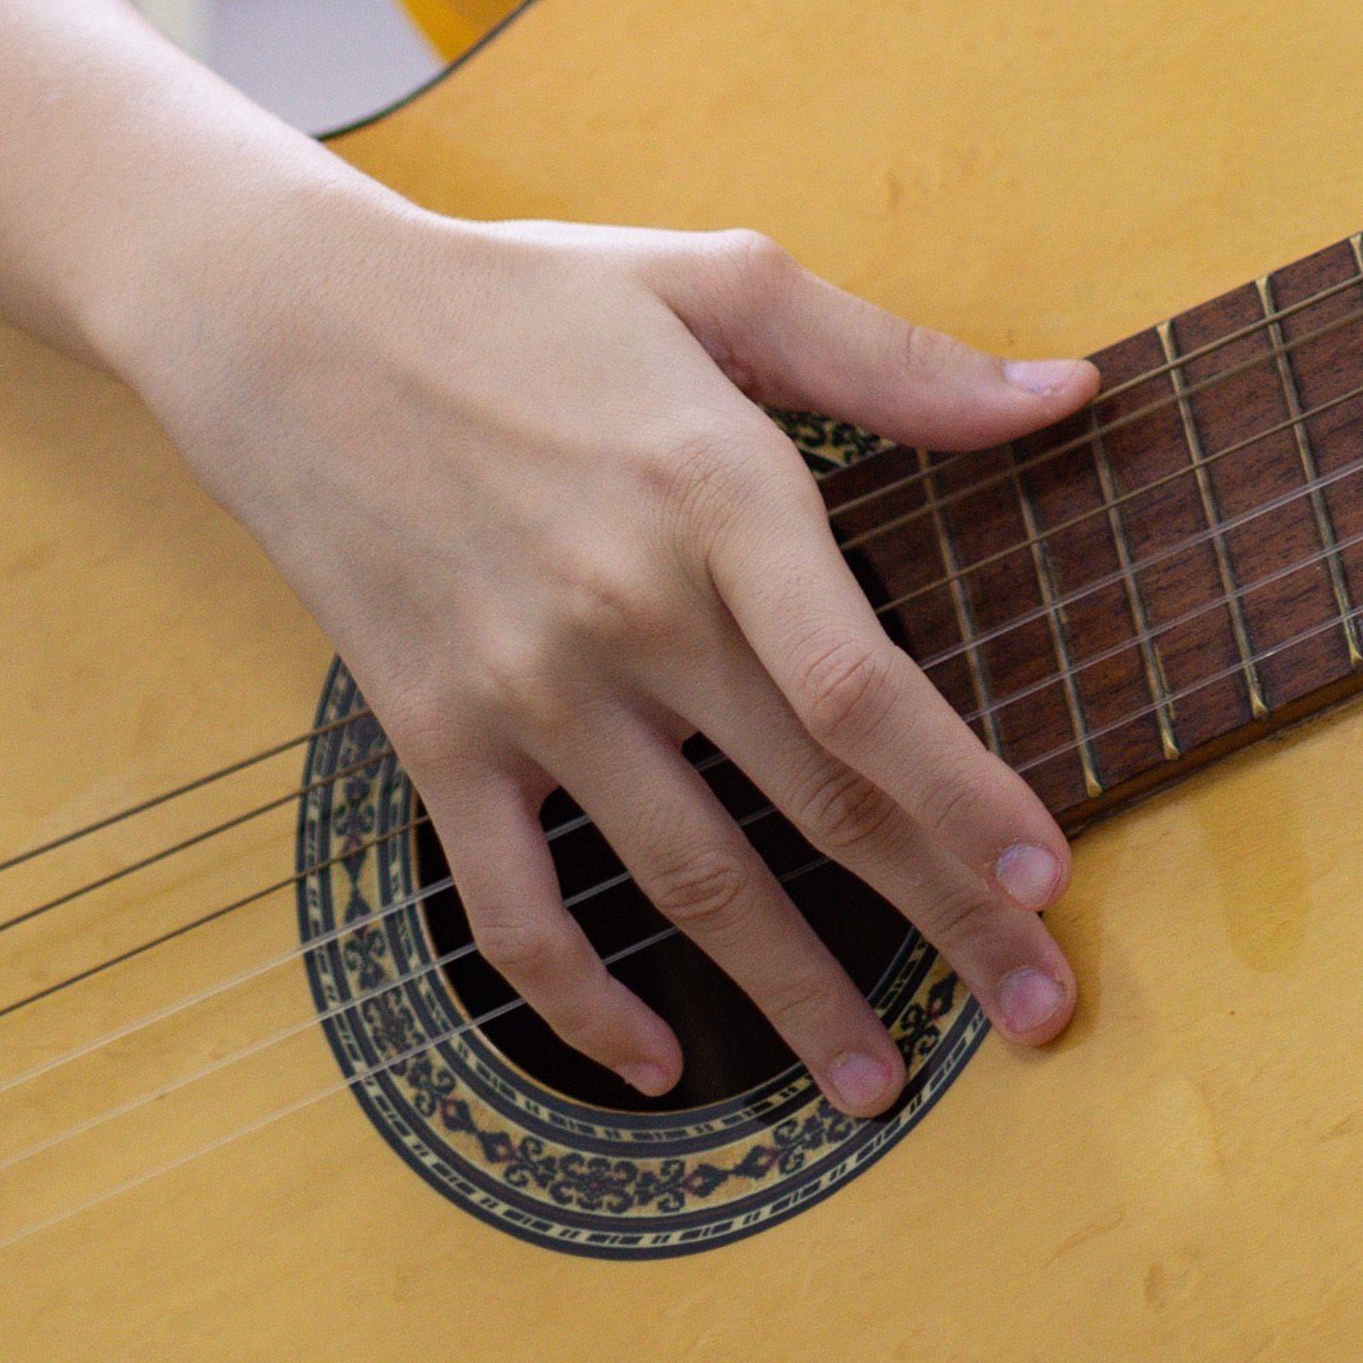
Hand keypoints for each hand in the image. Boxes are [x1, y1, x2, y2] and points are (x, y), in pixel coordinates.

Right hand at [123, 192, 1099, 1113]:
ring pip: (686, 880)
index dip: (964, 789)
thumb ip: (901, 362)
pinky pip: (511, 908)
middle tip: (1038, 1008)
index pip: (862, 683)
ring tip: (883, 1080)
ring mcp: (529, 690)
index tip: (1049, 872)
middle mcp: (631, 611)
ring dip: (793, 993)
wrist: (291, 326)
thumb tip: (1071, 389)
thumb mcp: (724, 283)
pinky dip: (581, 1006)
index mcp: (720, 492)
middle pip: (814, 799)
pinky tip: (655, 1065)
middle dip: (942, 913)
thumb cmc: (531, 295)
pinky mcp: (435, 738)